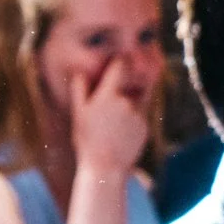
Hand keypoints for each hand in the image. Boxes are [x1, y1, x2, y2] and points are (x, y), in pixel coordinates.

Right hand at [68, 59, 150, 178]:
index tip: (122, 56)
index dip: (122, 59)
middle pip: (131, 82)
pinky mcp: (146, 126)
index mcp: (108, 95)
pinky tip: (119, 130)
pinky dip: (132, 116)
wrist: (106, 167)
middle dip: (127, 81)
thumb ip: (80, 89)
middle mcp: (126, 102)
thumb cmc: (86, 140)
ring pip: (136, 99)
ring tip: (113, 117)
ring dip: (129, 100)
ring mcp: (138, 114)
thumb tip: (80, 72)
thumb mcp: (78, 113)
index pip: (120, 67)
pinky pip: (140, 115)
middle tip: (118, 86)